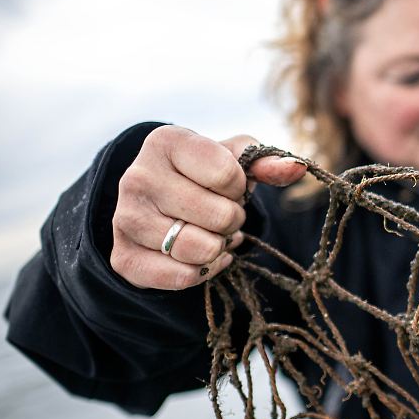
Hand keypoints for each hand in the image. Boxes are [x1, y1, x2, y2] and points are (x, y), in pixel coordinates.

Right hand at [110, 126, 306, 289]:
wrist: (159, 203)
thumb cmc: (204, 174)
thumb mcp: (235, 159)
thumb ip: (267, 162)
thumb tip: (296, 168)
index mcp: (165, 142)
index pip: (228, 176)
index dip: (238, 187)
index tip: (227, 185)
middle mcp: (136, 177)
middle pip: (220, 216)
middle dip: (232, 219)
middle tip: (219, 214)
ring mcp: (125, 219)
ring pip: (201, 249)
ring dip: (218, 246)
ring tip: (208, 232)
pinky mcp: (123, 258)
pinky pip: (182, 277)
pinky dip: (204, 271)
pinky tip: (201, 257)